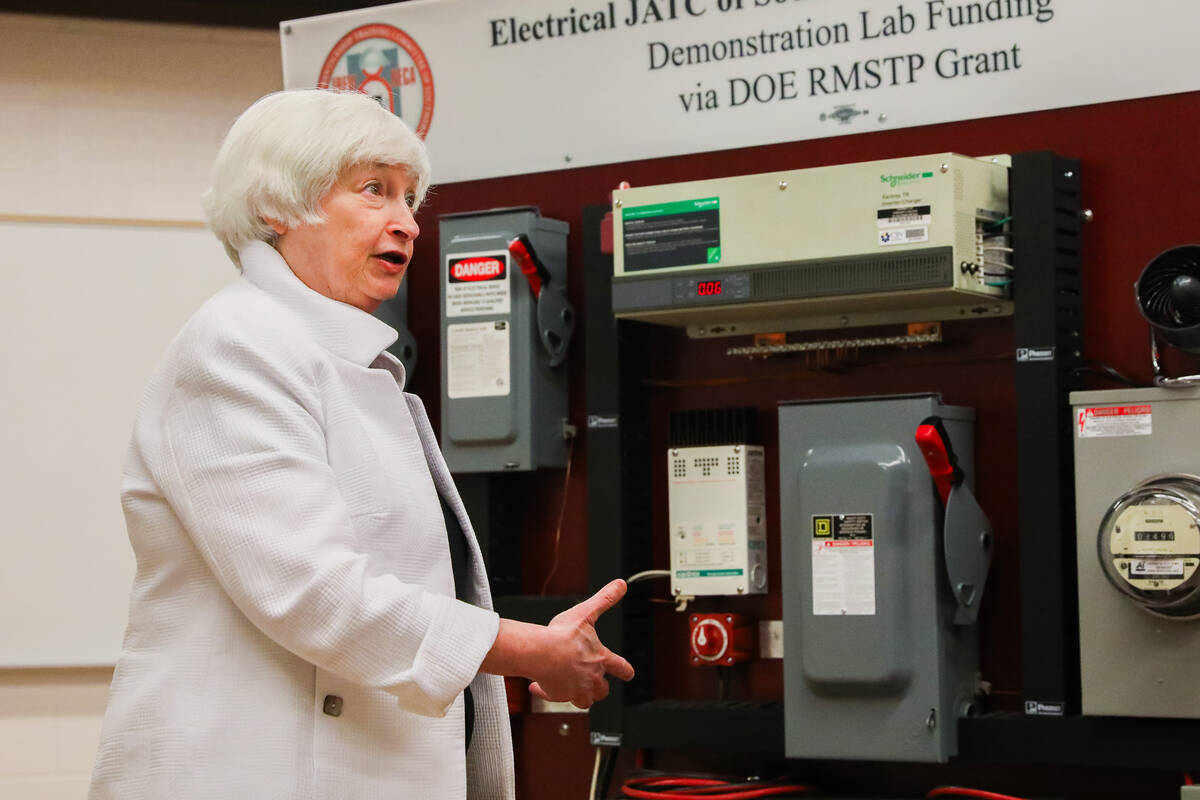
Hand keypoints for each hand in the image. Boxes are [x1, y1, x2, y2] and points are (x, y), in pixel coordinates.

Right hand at [528, 579, 634, 708]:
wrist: (542, 652)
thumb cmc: (563, 635)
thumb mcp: (586, 612)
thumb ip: (605, 599)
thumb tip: (621, 585)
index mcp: (600, 659)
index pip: (620, 667)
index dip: (625, 671)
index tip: (628, 674)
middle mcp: (591, 677)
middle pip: (602, 690)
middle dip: (599, 688)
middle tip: (594, 684)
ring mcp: (576, 689)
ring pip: (584, 700)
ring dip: (578, 695)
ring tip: (569, 688)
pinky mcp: (558, 695)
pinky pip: (554, 698)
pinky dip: (547, 692)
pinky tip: (538, 687)